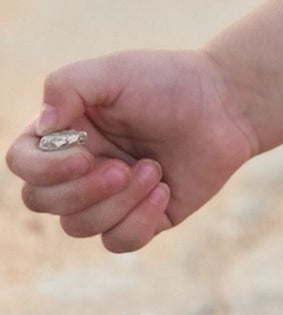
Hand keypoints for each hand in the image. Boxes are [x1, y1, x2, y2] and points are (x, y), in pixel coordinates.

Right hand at [5, 48, 260, 252]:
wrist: (227, 104)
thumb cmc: (168, 82)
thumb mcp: (116, 71)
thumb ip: (68, 86)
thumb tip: (42, 126)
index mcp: (65, 133)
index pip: (22, 164)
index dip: (43, 169)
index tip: (84, 155)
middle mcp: (79, 168)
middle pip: (42, 202)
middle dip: (82, 190)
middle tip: (123, 167)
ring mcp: (108, 197)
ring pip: (79, 226)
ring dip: (118, 201)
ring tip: (154, 169)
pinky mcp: (141, 218)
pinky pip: (118, 243)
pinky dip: (139, 222)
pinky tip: (165, 191)